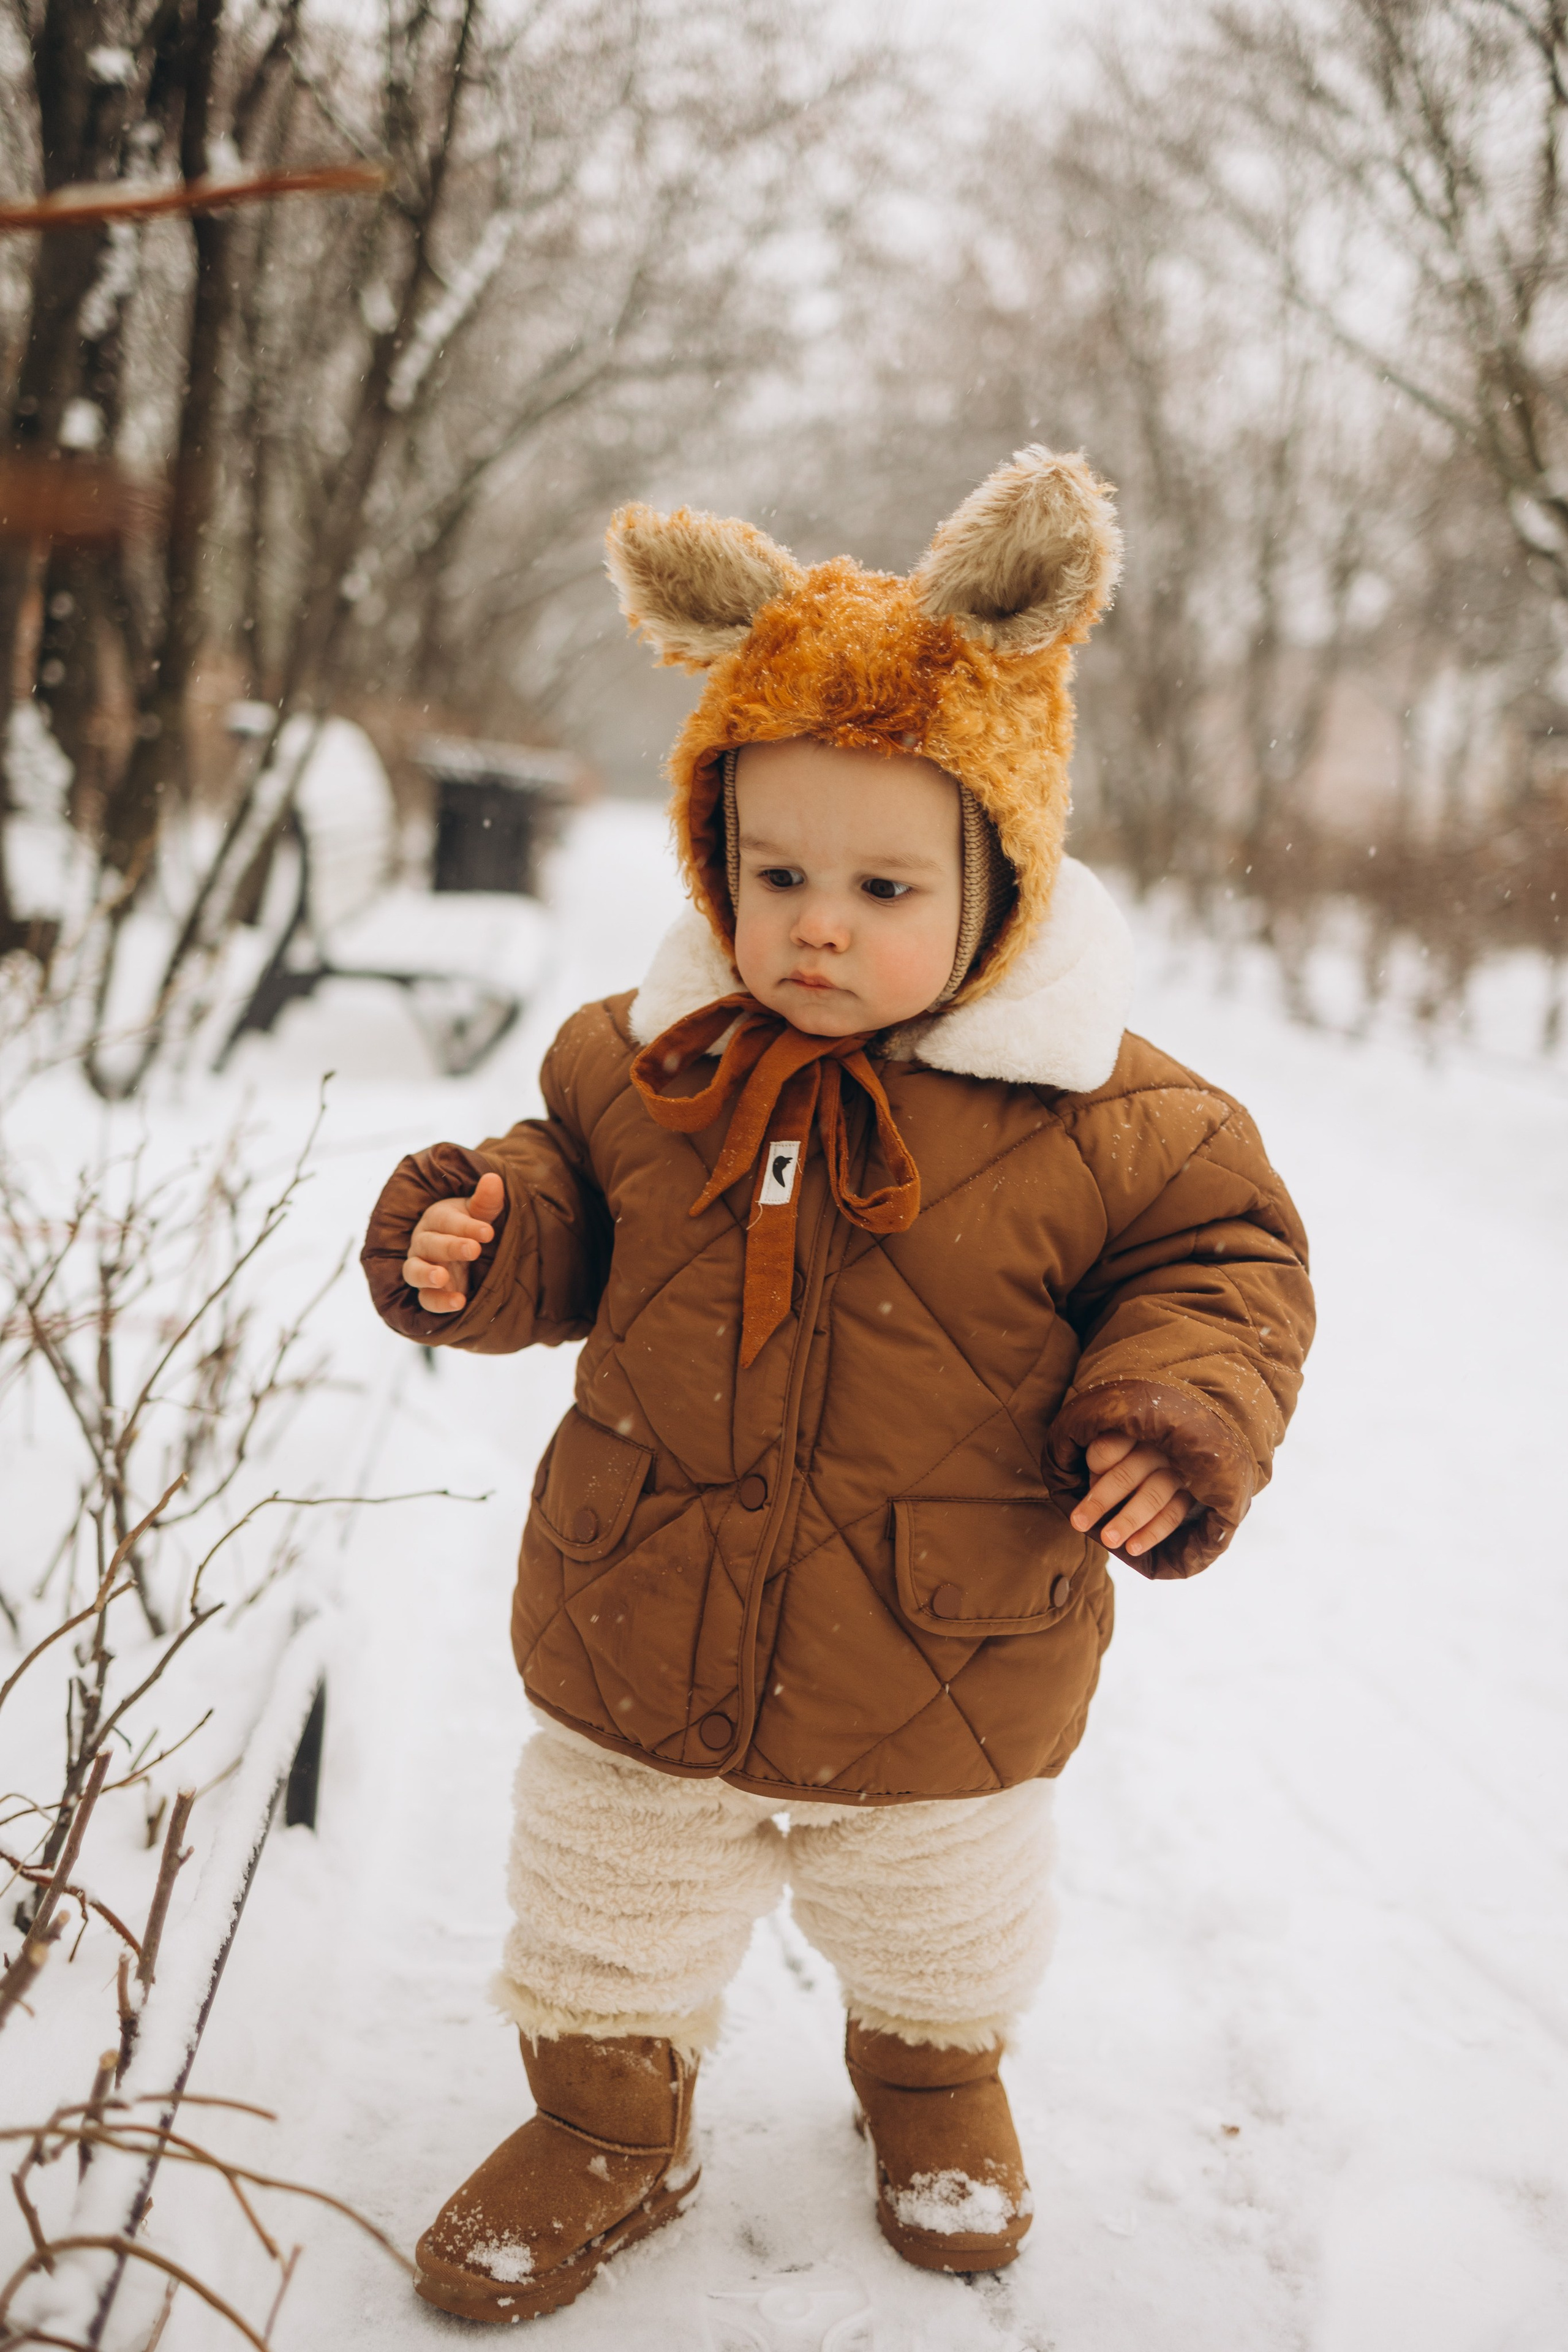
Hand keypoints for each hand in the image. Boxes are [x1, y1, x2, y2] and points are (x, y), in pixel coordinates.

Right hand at [402, 1171, 503, 1315]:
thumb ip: (487, 1200)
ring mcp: (422, 1268)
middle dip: (450, 1246)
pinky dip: (438, 1302)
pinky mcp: (428, 1292)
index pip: (447, 1221)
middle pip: (429, 1243)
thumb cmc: (471, 1226)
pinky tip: (459, 1303)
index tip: (489, 1232)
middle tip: (474, 1250)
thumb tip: (493, 1178)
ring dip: (426, 1274)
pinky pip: (425, 1299)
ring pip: (413, 1271)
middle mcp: (423, 1242)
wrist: (464, 1251)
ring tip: (442, 1277)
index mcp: (436, 1219)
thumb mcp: (481, 1212)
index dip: (467, 1226)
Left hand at [1069, 1432, 1193, 1558]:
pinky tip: (1133, 1549)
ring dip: (1129, 1520)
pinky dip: (1152, 1534)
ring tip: (1108, 1541)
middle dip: (1102, 1501)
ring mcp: (1175, 1472)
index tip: (1082, 1482)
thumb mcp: (1104, 1467)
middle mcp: (1154, 1451)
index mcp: (1128, 1438)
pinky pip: (1173, 1515)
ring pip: (1153, 1496)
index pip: (1108, 1447)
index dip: (1094, 1467)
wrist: (1161, 1474)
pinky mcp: (1189, 1495)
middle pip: (1127, 1474)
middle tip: (1079, 1524)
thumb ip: (1097, 1475)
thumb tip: (1084, 1509)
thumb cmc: (1120, 1471)